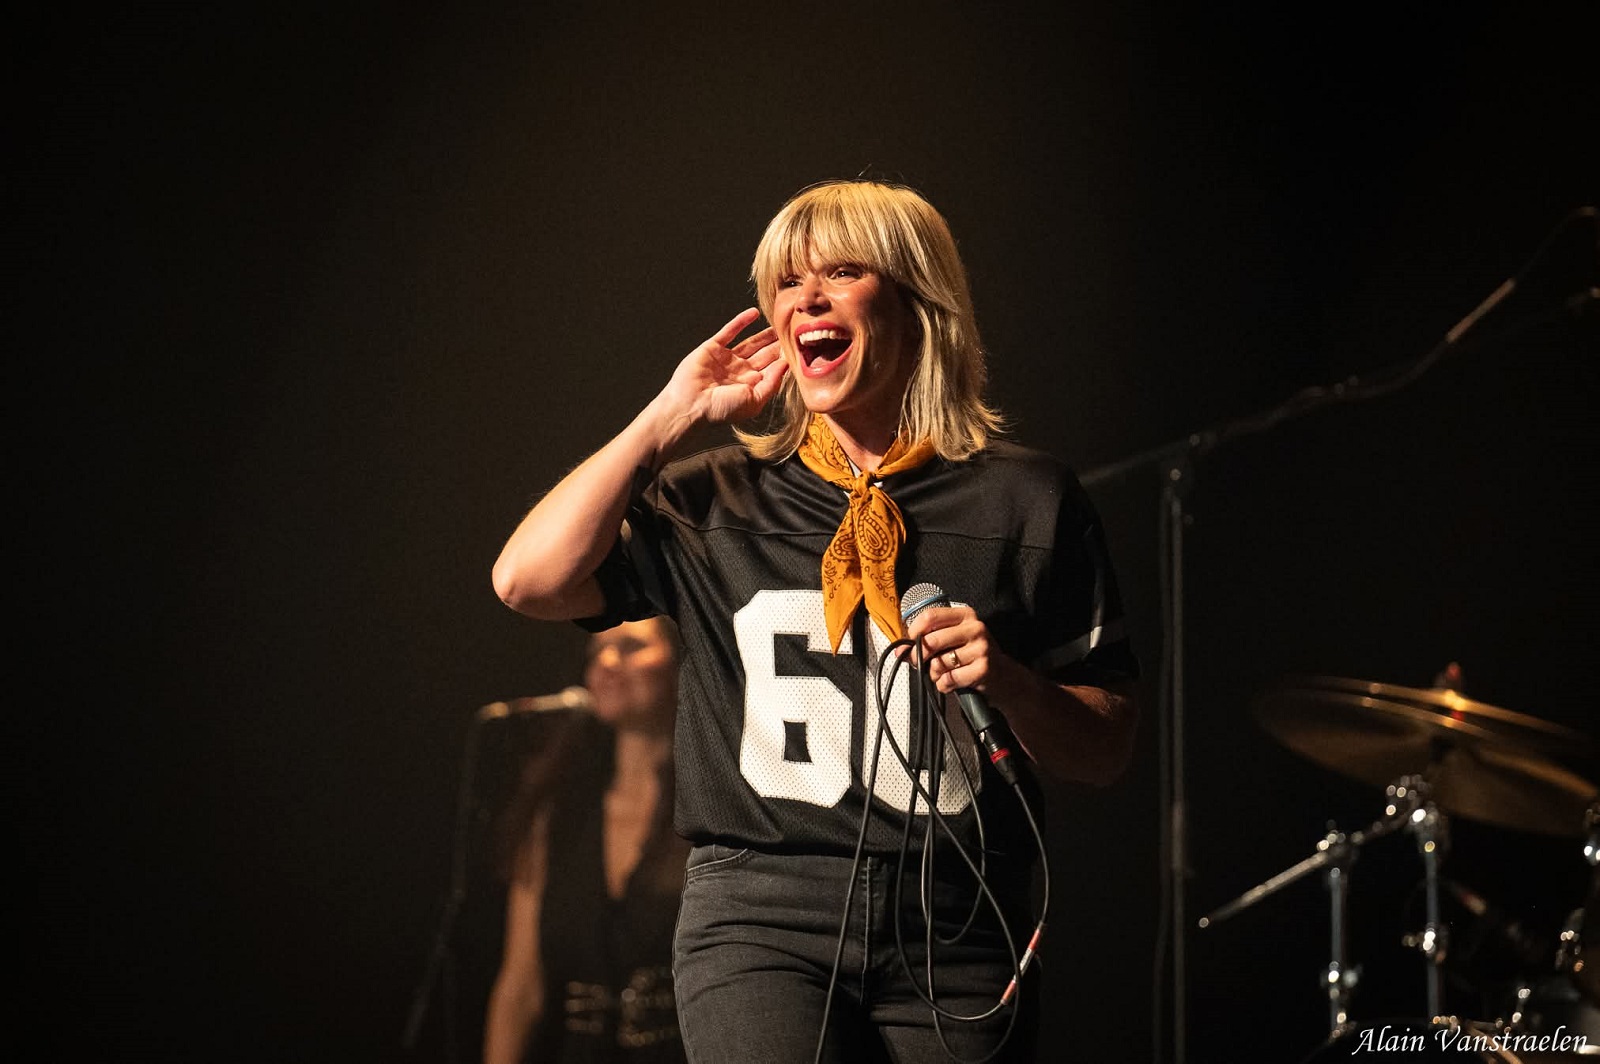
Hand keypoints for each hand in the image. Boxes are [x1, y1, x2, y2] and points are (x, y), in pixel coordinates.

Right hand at [662, 308, 786, 425]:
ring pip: (749, 343)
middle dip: (776, 346)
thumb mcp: (754, 400)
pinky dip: (742, 321)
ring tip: (778, 325)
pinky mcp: (713, 347)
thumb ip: (772, 383)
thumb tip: (786, 365)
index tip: (797, 348)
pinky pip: (730, 331)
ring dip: (763, 335)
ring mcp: (726, 359)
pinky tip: (754, 313)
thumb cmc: (722, 409)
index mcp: (750, 386)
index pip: (771, 369)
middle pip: (763, 355)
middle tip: (791, 333)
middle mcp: (739, 372)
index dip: (783, 359)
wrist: (692, 404)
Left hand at [905, 604, 996, 694]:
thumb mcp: (953, 641)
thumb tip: (900, 650)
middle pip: (932, 640)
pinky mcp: (983, 669)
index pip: (931, 616)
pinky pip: (949, 679)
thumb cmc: (972, 656)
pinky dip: (944, 685)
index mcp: (965, 615)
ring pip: (939, 662)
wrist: (1003, 676)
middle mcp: (975, 628)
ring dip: (934, 674)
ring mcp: (981, 648)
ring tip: (942, 674)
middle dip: (919, 656)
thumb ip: (927, 641)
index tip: (911, 642)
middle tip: (919, 664)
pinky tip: (951, 683)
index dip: (915, 631)